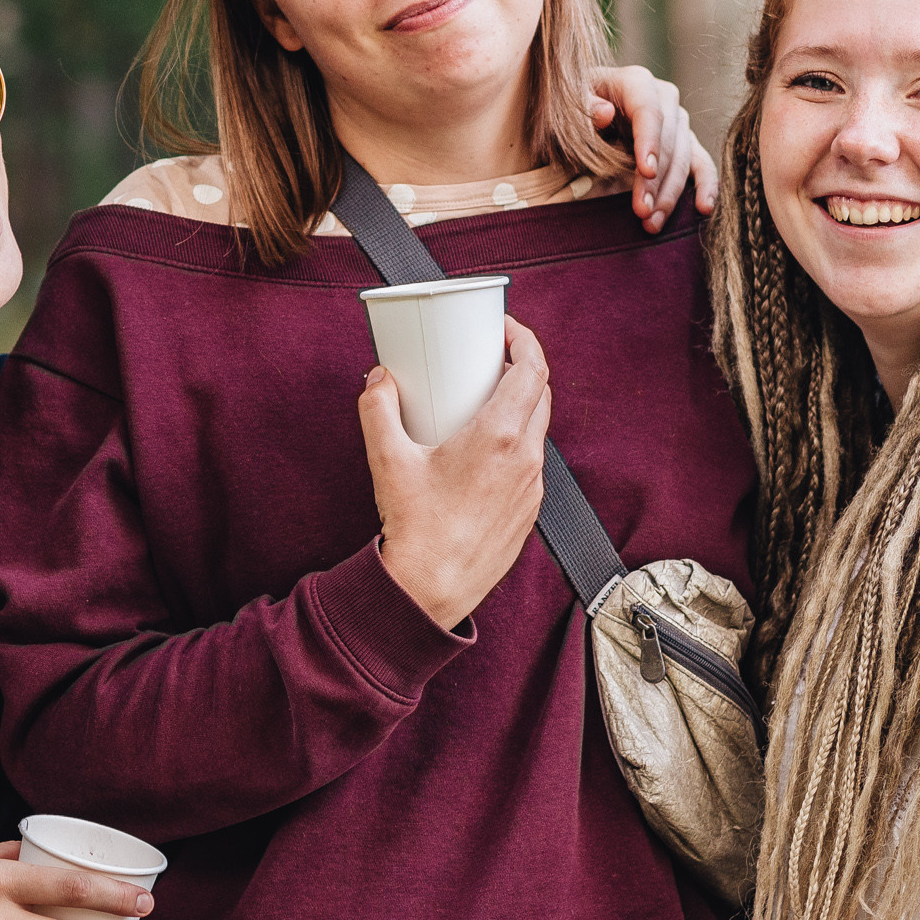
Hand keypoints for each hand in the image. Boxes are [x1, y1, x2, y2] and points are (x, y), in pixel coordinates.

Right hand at [361, 315, 551, 628]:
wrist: (432, 589)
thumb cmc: (415, 527)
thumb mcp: (387, 459)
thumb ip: (378, 409)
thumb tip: (378, 380)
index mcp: (498, 437)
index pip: (533, 370)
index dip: (525, 340)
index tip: (505, 329)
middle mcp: (524, 459)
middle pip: (541, 394)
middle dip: (521, 367)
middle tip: (490, 358)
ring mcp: (532, 487)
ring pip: (537, 429)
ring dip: (519, 406)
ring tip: (484, 401)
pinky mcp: (528, 511)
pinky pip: (530, 462)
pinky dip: (515, 441)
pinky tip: (485, 449)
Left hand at [586, 64, 717, 231]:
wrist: (579, 115)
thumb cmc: (571, 111)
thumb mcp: (566, 107)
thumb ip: (582, 109)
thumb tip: (604, 112)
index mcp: (634, 83)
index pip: (649, 111)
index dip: (650, 141)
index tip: (646, 170)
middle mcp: (663, 98)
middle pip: (669, 140)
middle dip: (656, 179)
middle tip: (641, 211)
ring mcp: (677, 121)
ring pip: (684, 159)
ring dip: (670, 194)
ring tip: (651, 223)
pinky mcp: (684, 143)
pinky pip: (701, 164)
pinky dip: (706, 185)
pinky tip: (703, 209)